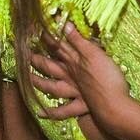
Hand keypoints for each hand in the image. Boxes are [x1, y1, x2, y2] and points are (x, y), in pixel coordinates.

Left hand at [29, 23, 134, 139]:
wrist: (114, 104)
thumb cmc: (108, 77)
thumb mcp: (94, 53)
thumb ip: (78, 40)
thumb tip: (64, 25)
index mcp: (75, 61)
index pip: (57, 46)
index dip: (46, 38)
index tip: (36, 30)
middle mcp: (70, 76)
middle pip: (50, 66)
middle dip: (38, 59)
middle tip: (25, 54)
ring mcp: (74, 91)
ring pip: (52, 86)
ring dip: (39, 82)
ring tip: (28, 78)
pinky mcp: (81, 106)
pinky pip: (63, 111)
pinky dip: (51, 113)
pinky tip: (40, 114)